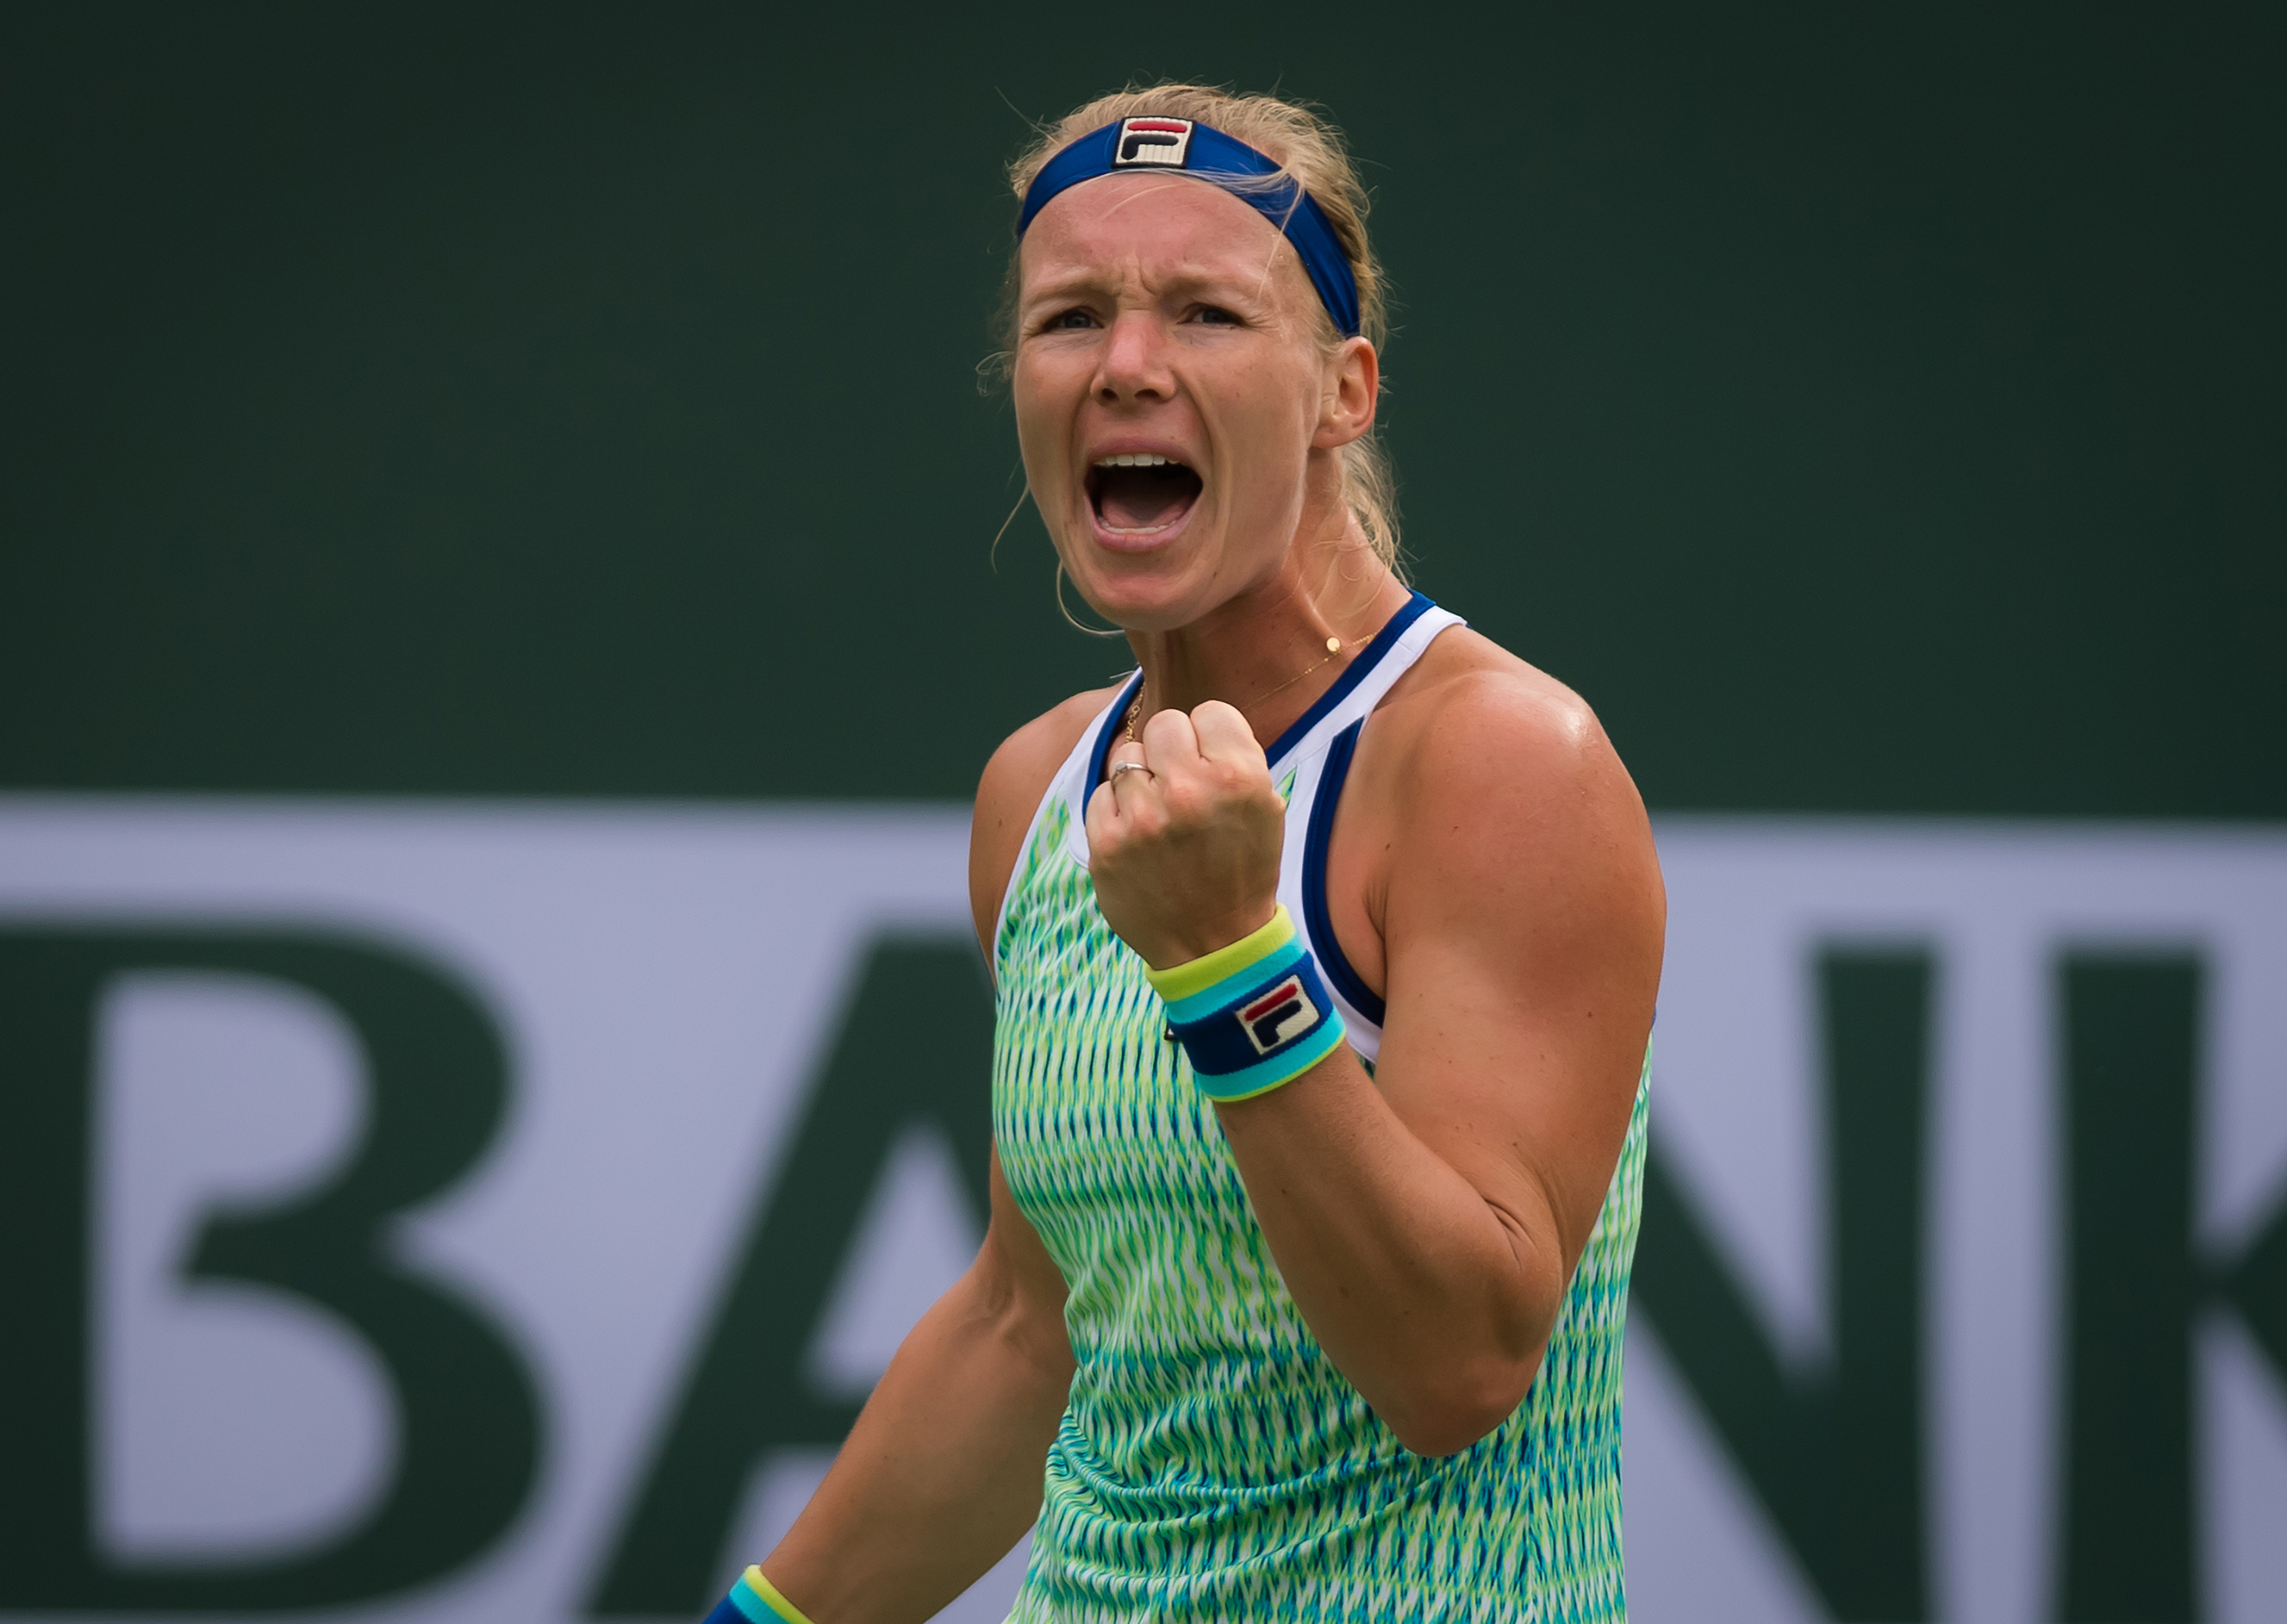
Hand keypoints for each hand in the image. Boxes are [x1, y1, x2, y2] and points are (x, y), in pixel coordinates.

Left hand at [1085, 700, 1285, 969]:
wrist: (1214, 945)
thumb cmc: (1242, 870)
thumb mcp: (1265, 808)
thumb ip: (1234, 756)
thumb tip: (1192, 721)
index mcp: (1239, 777)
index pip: (1210, 712)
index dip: (1211, 739)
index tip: (1212, 767)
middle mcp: (1189, 791)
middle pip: (1164, 723)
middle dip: (1173, 752)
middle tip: (1183, 787)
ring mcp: (1143, 818)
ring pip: (1128, 757)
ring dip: (1143, 782)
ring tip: (1162, 818)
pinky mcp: (1107, 844)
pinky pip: (1101, 793)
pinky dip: (1117, 811)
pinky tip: (1140, 839)